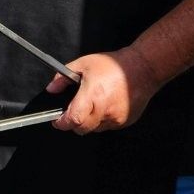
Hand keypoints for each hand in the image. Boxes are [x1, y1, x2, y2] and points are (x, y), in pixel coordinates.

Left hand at [45, 46, 160, 134]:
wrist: (142, 68)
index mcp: (92, 96)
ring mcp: (116, 118)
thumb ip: (63, 77)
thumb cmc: (114, 65)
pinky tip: (106, 105)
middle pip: (82, 129)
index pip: (73, 119)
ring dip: (89, 122)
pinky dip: (103, 120)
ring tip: (93, 104)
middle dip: (73, 124)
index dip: (62, 123)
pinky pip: (108, 126)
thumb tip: (52, 88)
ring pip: (95, 129)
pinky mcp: (125, 121)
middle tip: (72, 112)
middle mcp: (104, 110)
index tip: (57, 121)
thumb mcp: (84, 64)